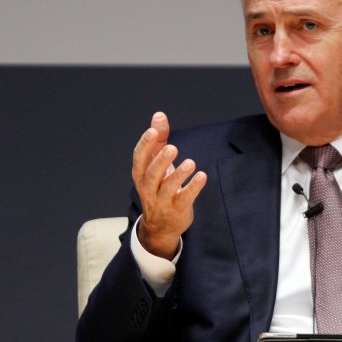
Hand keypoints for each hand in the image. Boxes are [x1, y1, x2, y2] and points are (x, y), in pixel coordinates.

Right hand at [131, 111, 206, 258]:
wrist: (161, 225)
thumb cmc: (158, 187)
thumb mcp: (156, 164)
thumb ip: (158, 140)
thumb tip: (159, 115)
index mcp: (141, 174)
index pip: (139, 158)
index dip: (145, 144)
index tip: (153, 130)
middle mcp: (148, 187)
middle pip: (151, 174)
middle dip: (161, 161)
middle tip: (173, 148)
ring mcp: (162, 200)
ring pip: (167, 187)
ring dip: (179, 175)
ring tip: (190, 162)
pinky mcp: (177, 209)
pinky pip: (185, 198)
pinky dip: (193, 187)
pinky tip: (202, 176)